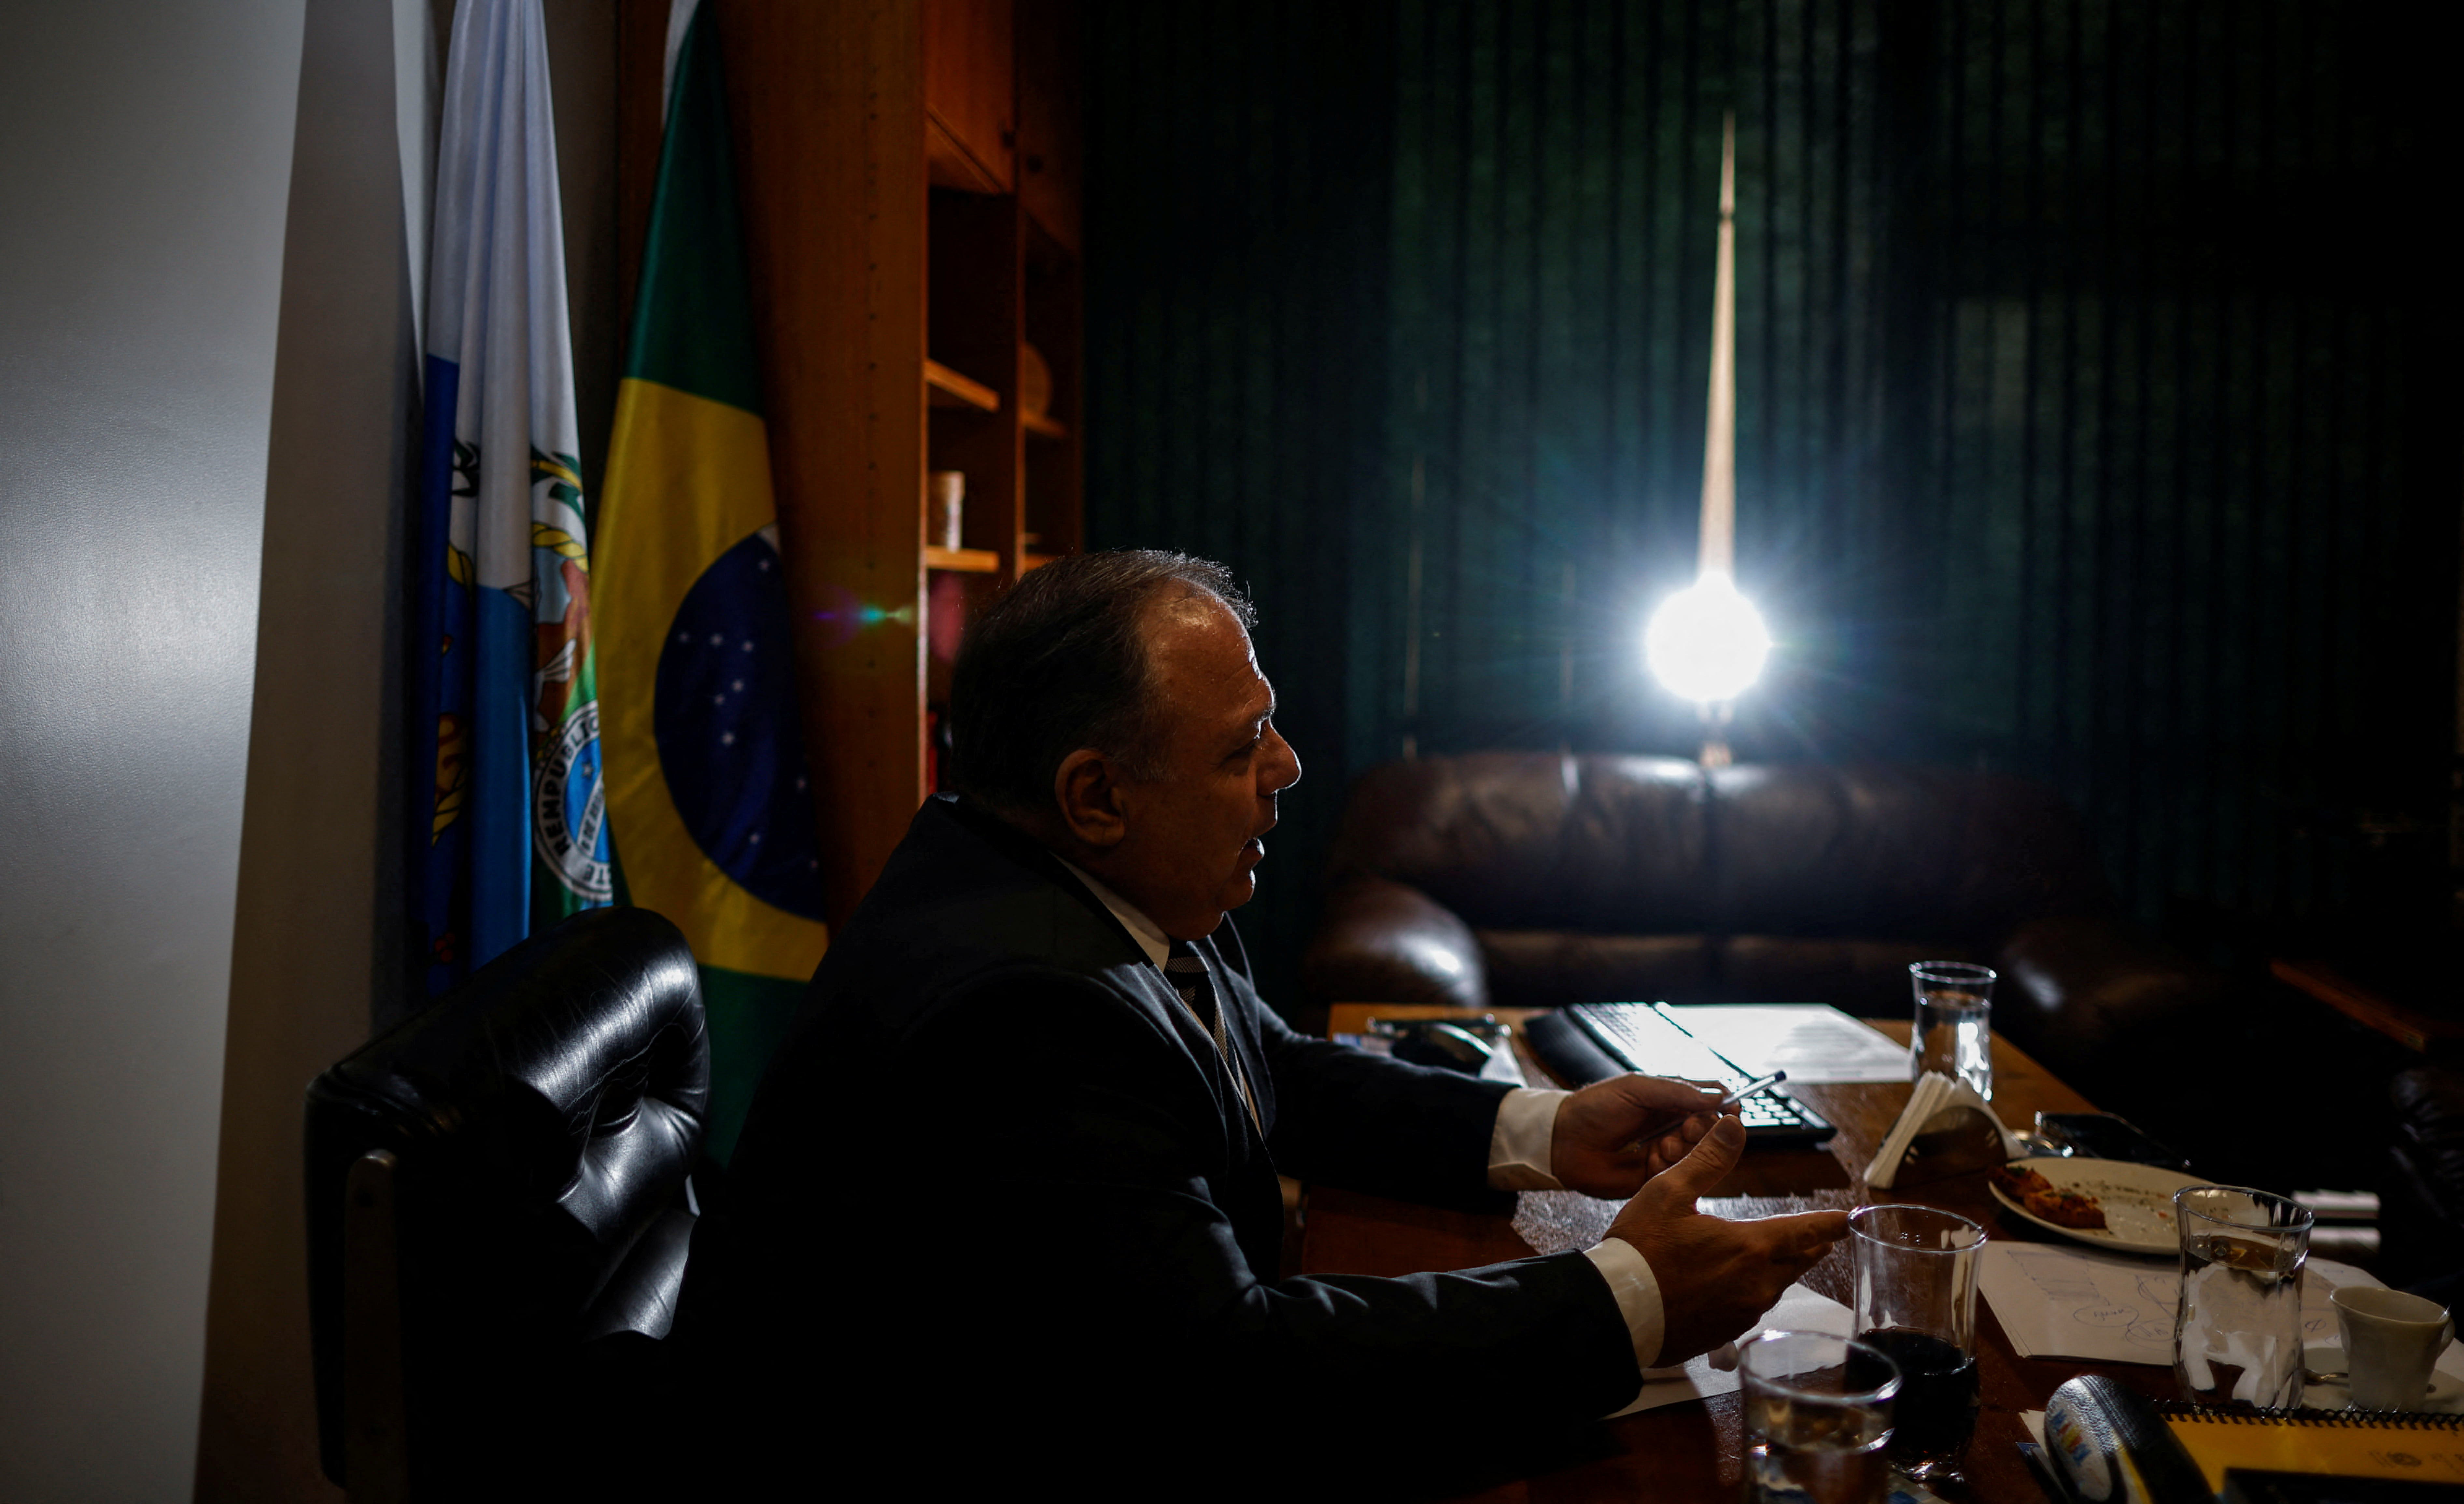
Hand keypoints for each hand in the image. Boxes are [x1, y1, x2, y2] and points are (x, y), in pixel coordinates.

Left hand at [1549, 1073, 1723, 1198]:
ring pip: (1699, 1154)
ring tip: (1659, 1145)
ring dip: (1684, 1149)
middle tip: (1683, 1128)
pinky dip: (1669, 1166)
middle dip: (1702, 1129)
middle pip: (1711, 1128)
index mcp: (1671, 1099)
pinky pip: (1680, 1175)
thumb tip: (1718, 1096)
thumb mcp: (1636, 1088)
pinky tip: (1649, 1160)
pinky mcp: (1656, 1176)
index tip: (1729, 1110)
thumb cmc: (1596, 1107)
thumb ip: (1677, 1091)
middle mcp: (1673, 1125)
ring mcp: (1666, 1151)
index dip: (1725, 1104)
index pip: (1712, 1098)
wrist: (1563, 1141)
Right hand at [1603, 1116, 1850, 1363]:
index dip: (1829, 1223)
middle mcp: (1756, 1284)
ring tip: (1785, 1258)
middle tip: (1823, 1239)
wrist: (1617, 1312)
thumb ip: (1707, 1159)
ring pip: (1775, 1285)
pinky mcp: (1726, 1331)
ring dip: (1782, 1268)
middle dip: (1811, 1246)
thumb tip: (1734, 1124)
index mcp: (1750, 1247)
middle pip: (1797, 1261)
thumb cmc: (1640, 1250)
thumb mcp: (1668, 1192)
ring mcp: (1743, 1312)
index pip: (1805, 1231)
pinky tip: (1740, 1285)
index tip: (1849, 1218)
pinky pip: (1752, 1307)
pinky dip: (1754, 1291)